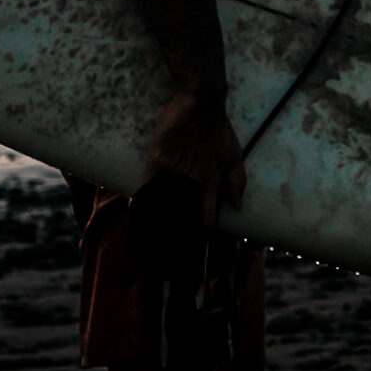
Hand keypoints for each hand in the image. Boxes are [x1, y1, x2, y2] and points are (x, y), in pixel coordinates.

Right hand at [130, 89, 245, 270]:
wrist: (201, 100)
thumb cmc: (219, 129)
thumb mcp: (235, 155)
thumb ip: (236, 181)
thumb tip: (236, 207)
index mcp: (211, 183)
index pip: (205, 220)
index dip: (200, 243)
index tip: (195, 262)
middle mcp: (191, 181)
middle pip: (181, 221)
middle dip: (174, 246)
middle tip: (167, 270)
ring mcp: (172, 171)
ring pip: (161, 209)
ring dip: (154, 233)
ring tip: (147, 256)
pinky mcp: (156, 159)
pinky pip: (145, 189)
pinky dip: (139, 207)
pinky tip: (134, 223)